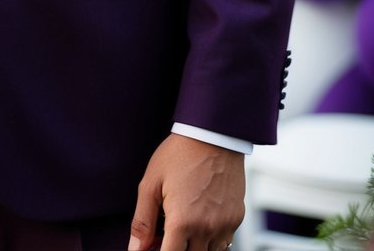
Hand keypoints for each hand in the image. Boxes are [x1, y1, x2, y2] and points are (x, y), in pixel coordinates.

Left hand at [128, 133, 244, 250]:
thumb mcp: (151, 183)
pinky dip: (211, 238)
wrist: (213, 134)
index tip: (154, 245)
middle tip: (167, 232)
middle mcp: (206, 228)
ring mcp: (224, 225)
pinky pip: (224, 242)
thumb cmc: (180, 154)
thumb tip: (135, 248)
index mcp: (182, 222)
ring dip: (195, 246)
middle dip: (177, 248)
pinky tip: (201, 218)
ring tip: (184, 224)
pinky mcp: (237, 218)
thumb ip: (142, 221)